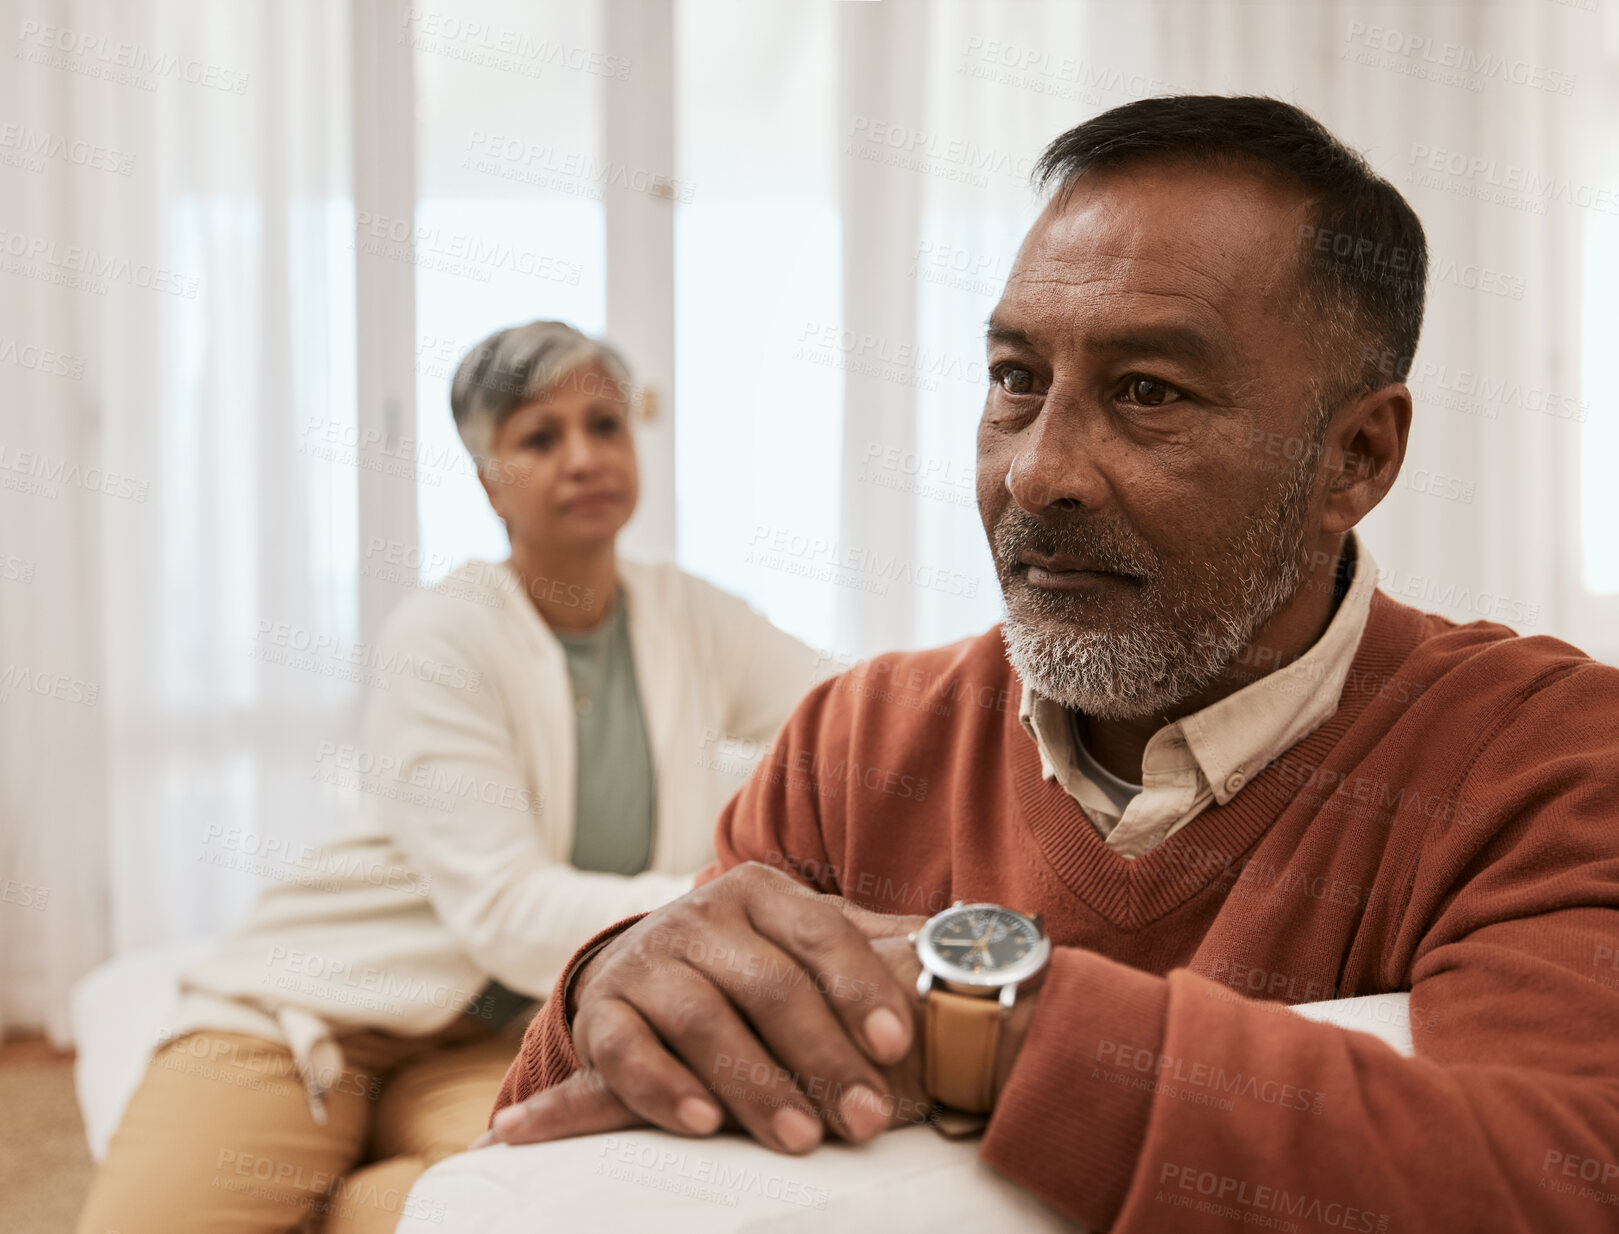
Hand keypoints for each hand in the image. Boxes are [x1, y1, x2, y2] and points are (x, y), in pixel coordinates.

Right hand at [479, 863, 928, 1153]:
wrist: (638, 967)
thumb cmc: (750, 963)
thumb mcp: (807, 941)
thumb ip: (875, 944)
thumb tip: (964, 938)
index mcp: (762, 892)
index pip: (821, 934)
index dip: (860, 988)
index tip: (898, 1043)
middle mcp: (701, 917)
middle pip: (770, 986)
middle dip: (823, 1058)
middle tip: (867, 1120)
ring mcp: (648, 962)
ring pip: (705, 1022)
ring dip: (756, 1086)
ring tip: (801, 1139)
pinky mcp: (602, 1013)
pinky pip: (629, 1052)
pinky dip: (666, 1089)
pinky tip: (705, 1124)